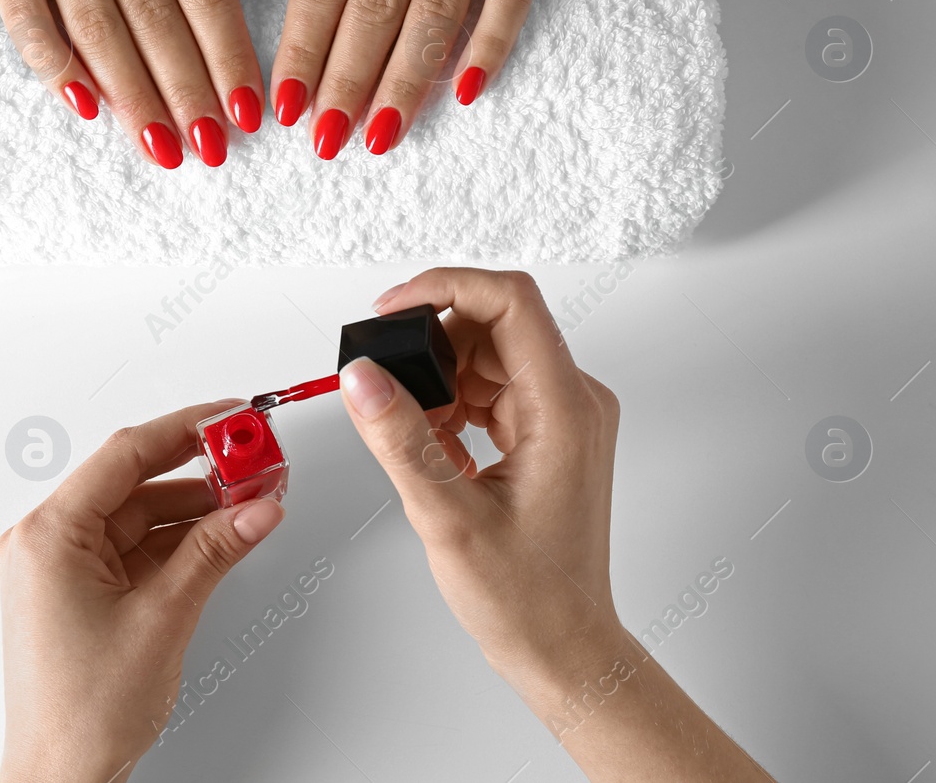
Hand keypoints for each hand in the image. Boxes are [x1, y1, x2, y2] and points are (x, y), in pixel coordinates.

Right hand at [0, 0, 262, 168]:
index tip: (248, 109)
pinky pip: (27, 19)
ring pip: (96, 25)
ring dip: (132, 95)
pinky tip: (88, 109)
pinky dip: (57, 67)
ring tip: (161, 147)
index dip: (227, 52)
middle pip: (154, 13)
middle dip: (187, 89)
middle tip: (211, 148)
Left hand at [0, 402, 284, 781]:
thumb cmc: (80, 714)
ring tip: (251, 499)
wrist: (62, 777)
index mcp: (48, 536)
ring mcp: (62, 568)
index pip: (125, 454)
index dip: (187, 429)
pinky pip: (134, 547)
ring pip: (139, 515)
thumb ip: (214, 552)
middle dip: (200, 472)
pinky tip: (221, 536)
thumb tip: (254, 508)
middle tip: (255, 460)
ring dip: (195, 508)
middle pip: (134, 482)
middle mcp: (47, 543)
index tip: (232, 417)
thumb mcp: (163, 618)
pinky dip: (178, 541)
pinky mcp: (79, 592)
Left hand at [257, 0, 640, 156]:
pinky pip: (507, 1)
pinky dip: (485, 51)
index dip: (302, 46)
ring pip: (438, 10)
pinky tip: (459, 95)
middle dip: (348, 78)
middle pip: (378, 1)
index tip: (286, 105)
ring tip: (382, 134)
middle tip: (328, 138)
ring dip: (407, 82)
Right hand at [340, 268, 771, 781]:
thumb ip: (400, 438)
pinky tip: (434, 448)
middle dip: (432, 345)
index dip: (445, 287)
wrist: (564, 648)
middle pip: (494, 324)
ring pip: (488, 356)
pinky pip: (491, 390)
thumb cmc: (528, 599)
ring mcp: (562, 417)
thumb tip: (362, 377)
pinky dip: (452, 406)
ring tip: (415, 436)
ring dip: (439, 380)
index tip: (392, 308)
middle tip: (387, 386)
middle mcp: (573, 402)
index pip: (510, 301)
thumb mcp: (447, 517)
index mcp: (564, 409)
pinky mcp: (546, 434)